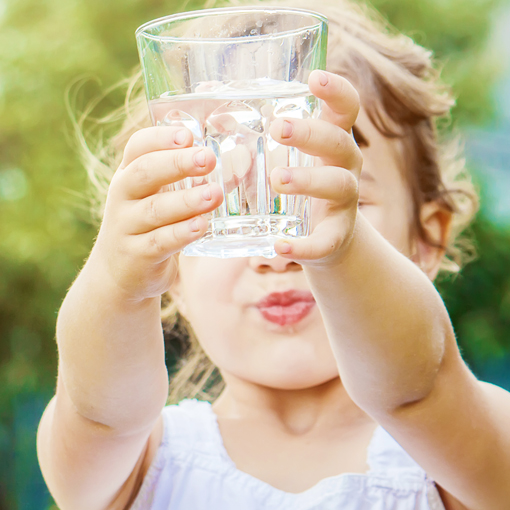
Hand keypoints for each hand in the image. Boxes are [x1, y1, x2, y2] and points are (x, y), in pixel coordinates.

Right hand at [90, 126, 222, 299]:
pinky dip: (181, 233)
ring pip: (155, 209)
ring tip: (214, 194)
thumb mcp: (159, 198)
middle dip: (177, 163)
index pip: (138, 147)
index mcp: (129, 175)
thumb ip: (189, 181)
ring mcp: (126, 227)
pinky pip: (160, 242)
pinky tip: (201, 226)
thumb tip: (240, 162)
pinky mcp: (137, 255)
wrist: (118, 274)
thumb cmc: (149, 227)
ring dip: (187, 200)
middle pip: (145, 172)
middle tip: (208, 158)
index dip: (161, 138)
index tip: (188, 135)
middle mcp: (122, 197)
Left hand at [269, 70, 361, 265]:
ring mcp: (344, 203)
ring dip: (309, 180)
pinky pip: (325, 241)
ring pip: (338, 185)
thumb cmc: (297, 186)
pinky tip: (279, 245)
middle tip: (277, 128)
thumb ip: (250, 125)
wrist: (325, 238)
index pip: (345, 109)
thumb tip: (205, 87)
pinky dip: (304, 245)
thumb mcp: (281, 155)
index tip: (315, 78)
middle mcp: (344, 167)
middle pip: (339, 142)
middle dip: (311, 133)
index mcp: (331, 141)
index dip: (336, 91)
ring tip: (278, 179)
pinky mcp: (336, 236)